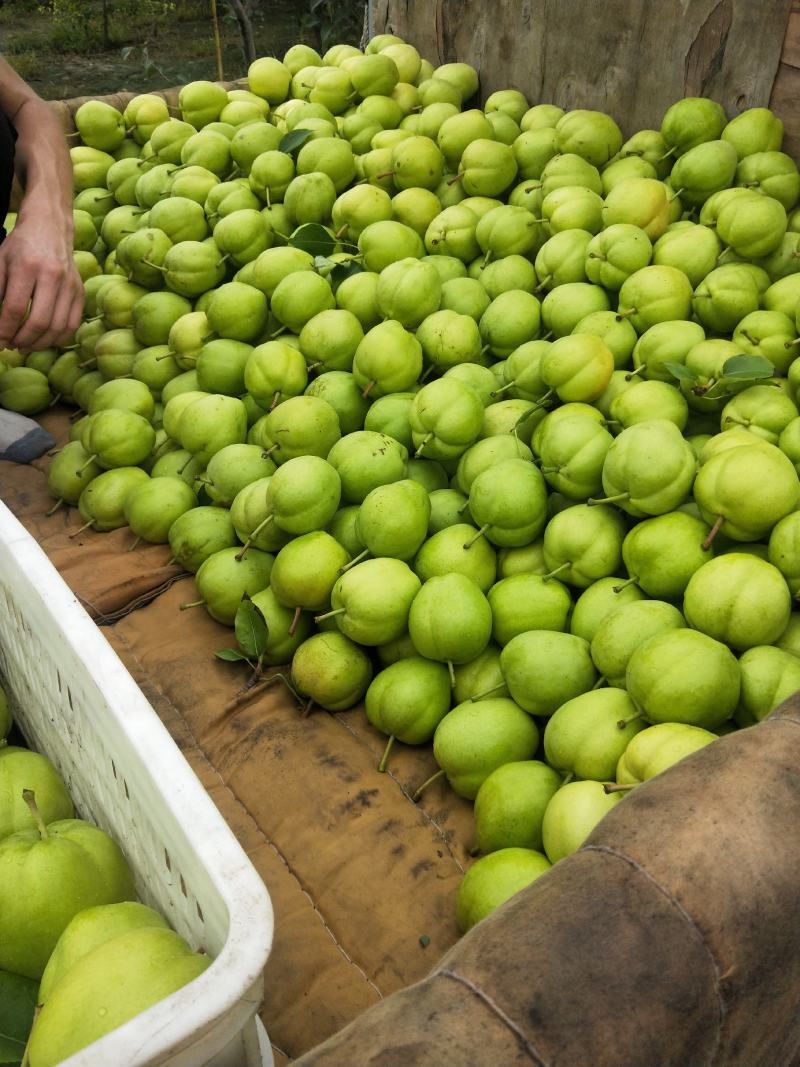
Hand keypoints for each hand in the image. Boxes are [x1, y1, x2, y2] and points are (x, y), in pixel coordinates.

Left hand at [0, 210, 82, 353]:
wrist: (50, 228)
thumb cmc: (20, 246)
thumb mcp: (0, 262)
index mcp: (28, 266)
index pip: (16, 309)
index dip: (5, 330)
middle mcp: (53, 276)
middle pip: (39, 321)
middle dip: (22, 340)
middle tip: (11, 345)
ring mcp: (70, 285)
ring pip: (57, 327)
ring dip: (39, 343)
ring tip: (25, 346)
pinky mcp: (80, 292)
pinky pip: (72, 325)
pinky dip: (57, 338)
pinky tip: (44, 340)